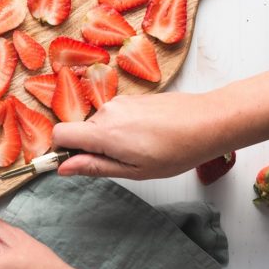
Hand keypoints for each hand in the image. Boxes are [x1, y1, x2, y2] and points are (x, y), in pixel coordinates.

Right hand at [53, 92, 225, 179]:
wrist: (208, 122)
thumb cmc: (176, 150)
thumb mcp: (133, 170)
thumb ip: (94, 167)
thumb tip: (63, 167)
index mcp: (104, 133)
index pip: (60, 134)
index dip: (60, 150)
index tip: (71, 163)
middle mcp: (107, 112)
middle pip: (80, 131)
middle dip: (92, 148)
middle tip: (123, 162)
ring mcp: (120, 102)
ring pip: (99, 125)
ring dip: (110, 139)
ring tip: (141, 150)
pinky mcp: (131, 98)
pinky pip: (114, 116)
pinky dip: (122, 129)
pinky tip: (147, 137)